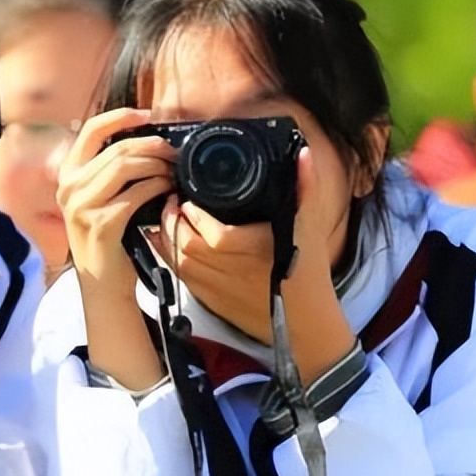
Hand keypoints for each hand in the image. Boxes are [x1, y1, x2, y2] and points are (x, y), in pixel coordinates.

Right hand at [57, 108, 175, 388]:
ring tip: (173, 172)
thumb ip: (110, 171)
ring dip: (156, 166)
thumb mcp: (100, 198)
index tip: (147, 114)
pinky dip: (157, 188)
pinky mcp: (100, 224)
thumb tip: (147, 142)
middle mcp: (69, 187)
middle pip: (117, 150)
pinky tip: (168, 191)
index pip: (90, 130)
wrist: (102, 283)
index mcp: (68, 175)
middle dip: (151, 147)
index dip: (120, 117)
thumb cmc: (109, 238)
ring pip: (125, 167)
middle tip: (174, 153)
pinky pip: (135, 194)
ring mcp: (81, 206)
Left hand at [156, 147, 353, 385]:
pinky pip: (178, 276)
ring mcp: (216, 289)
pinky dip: (168, 256)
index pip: (215, 235)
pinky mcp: (208, 301)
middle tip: (171, 202)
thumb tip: (303, 153)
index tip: (187, 199)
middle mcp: (232, 272)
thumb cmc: (308, 271)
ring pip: (178, 261)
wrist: (304, 323)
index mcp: (256, 251)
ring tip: (167, 216)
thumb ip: (305, 187)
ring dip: (166, 237)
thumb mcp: (309, 226)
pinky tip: (166, 239)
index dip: (194, 216)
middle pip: (187, 246)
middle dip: (172, 222)